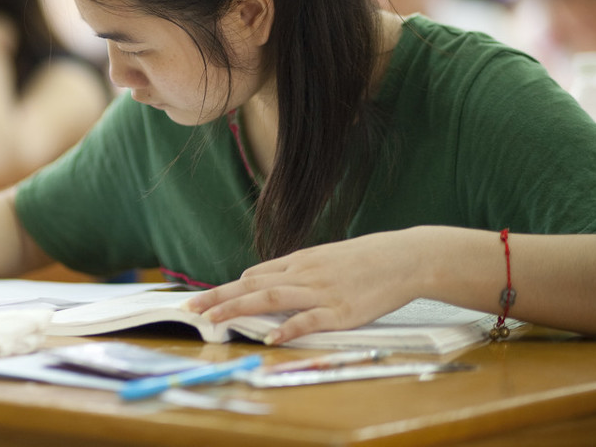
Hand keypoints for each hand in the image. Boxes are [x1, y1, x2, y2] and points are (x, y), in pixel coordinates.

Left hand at [183, 229, 427, 343]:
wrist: (404, 258)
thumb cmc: (366, 259)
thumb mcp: (325, 257)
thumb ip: (295, 269)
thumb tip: (261, 278)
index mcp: (300, 261)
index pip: (254, 276)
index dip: (226, 289)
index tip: (202, 299)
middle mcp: (304, 274)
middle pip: (253, 286)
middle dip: (219, 297)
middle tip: (191, 308)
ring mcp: (321, 292)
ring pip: (271, 299)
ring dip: (238, 308)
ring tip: (213, 319)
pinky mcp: (341, 311)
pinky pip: (309, 320)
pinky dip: (288, 329)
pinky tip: (270, 337)